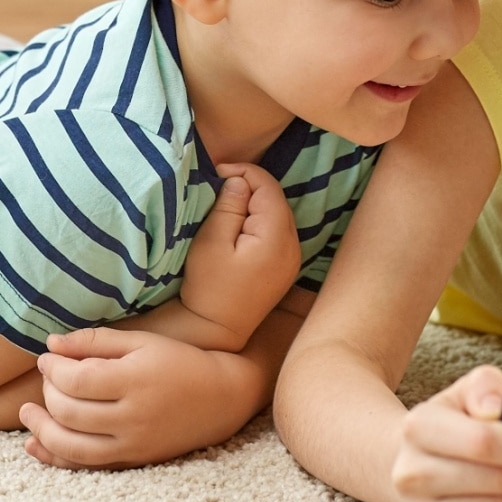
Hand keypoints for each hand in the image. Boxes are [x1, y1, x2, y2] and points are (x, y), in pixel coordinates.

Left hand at [19, 328, 262, 468]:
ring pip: (72, 446)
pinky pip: (86, 467)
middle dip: (47, 394)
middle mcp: (133, 417)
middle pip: (70, 412)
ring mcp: (133, 444)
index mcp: (136, 381)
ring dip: (41, 430)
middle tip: (44, 378)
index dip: (53, 368)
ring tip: (27, 412)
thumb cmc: (179, 362)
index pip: (77, 379)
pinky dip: (56, 459)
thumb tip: (52, 344)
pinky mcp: (133, 462)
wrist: (221, 398)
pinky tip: (35, 445)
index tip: (46, 358)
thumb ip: (97, 341)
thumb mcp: (143, 342)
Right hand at [179, 163, 299, 341]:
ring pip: (277, 213)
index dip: (242, 171)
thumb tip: (239, 180)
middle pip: (276, 198)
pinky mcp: (285, 267)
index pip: (267, 186)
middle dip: (249, 185)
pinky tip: (239, 224)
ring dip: (254, 202)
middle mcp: (293, 246)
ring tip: (225, 203)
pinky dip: (260, 220)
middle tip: (218, 185)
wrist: (215, 329)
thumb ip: (228, 206)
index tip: (215, 172)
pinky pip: (278, 230)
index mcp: (276, 237)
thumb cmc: (208, 287)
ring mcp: (292, 259)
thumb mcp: (211, 241)